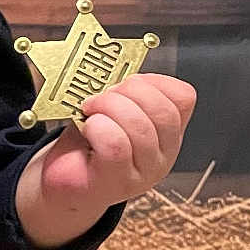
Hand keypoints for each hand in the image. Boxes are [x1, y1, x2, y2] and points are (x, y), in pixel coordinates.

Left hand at [32, 72, 196, 219]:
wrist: (66, 180)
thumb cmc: (89, 142)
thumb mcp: (114, 109)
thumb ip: (126, 91)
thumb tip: (118, 66)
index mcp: (168, 133)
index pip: (183, 98)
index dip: (154, 81)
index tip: (127, 82)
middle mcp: (162, 156)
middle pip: (163, 112)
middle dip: (129, 92)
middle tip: (102, 95)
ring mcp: (142, 174)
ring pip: (140, 127)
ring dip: (110, 108)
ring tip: (90, 111)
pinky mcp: (116, 183)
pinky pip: (116, 145)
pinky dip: (98, 128)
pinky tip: (88, 128)